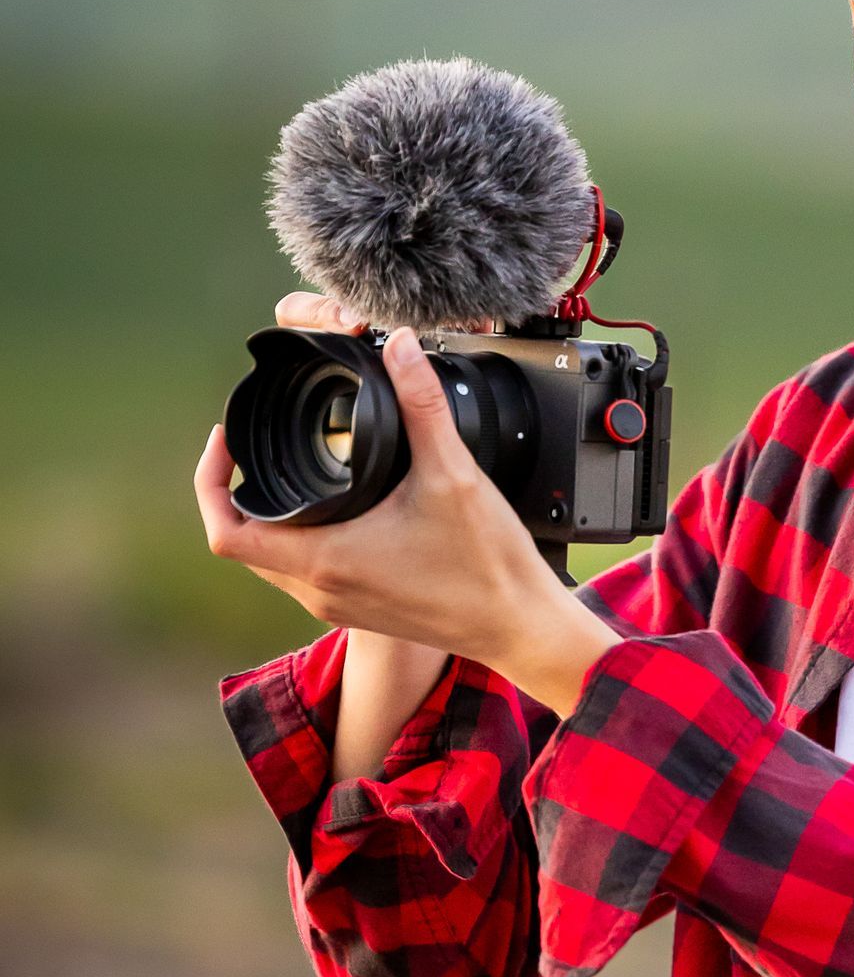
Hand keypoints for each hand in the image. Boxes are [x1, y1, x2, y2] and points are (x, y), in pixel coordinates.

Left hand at [194, 300, 620, 717]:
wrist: (521, 628)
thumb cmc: (489, 569)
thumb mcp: (454, 474)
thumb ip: (422, 405)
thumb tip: (401, 349)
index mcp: (325, 561)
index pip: (224, 531)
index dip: (209, 480)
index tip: (227, 439)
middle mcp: (319, 591)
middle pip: (240, 543)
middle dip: (232, 491)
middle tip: (248, 444)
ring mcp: (335, 605)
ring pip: (269, 560)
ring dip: (263, 517)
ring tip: (281, 469)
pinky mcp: (356, 610)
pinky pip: (300, 573)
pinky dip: (295, 538)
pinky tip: (326, 509)